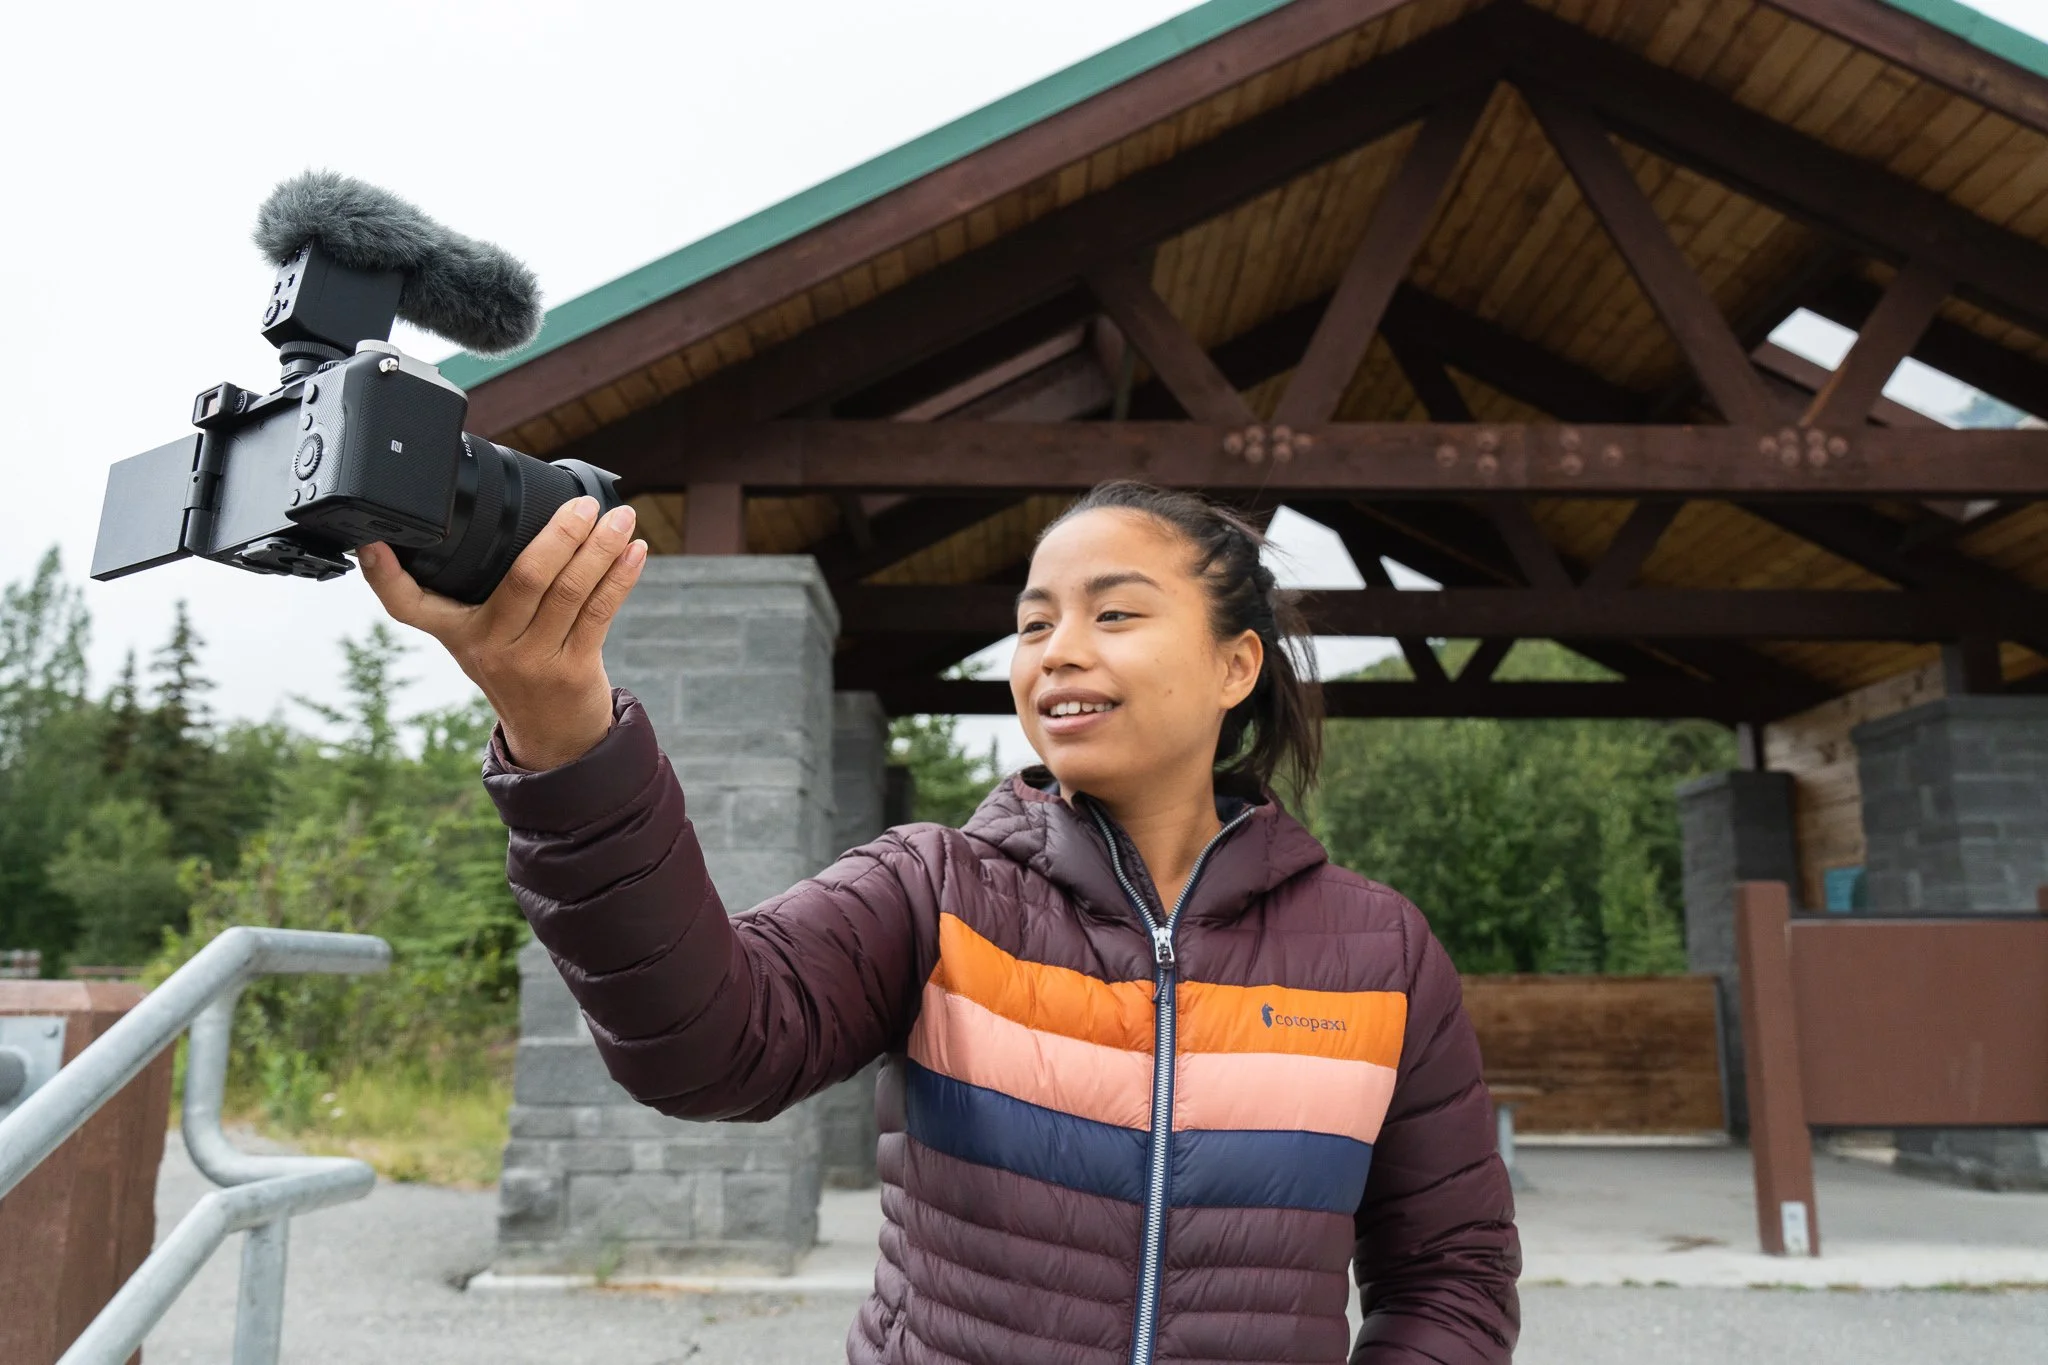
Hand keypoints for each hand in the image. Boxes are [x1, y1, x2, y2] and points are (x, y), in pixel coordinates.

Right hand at [360, 497, 647, 769]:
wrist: (553, 739)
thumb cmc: (520, 670)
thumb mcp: (485, 638)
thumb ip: (489, 593)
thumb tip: (524, 517)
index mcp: (457, 632)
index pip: (408, 604)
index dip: (385, 576)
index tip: (374, 543)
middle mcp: (488, 646)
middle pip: (524, 578)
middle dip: (560, 534)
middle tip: (584, 505)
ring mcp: (531, 661)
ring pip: (569, 592)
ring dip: (600, 549)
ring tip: (620, 518)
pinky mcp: (572, 671)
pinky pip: (599, 612)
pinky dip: (619, 577)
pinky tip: (634, 551)